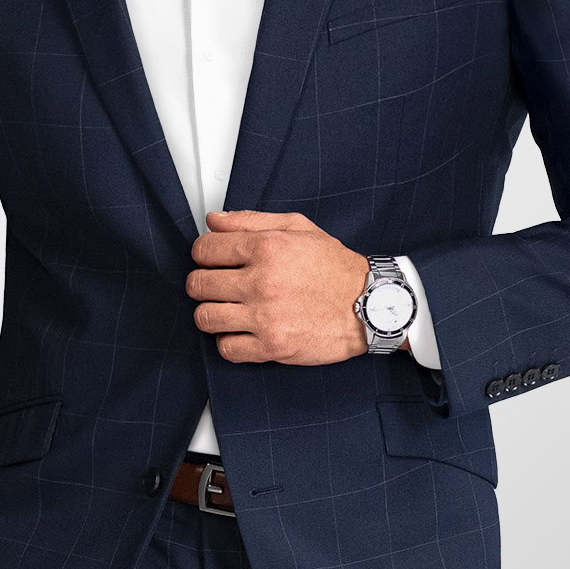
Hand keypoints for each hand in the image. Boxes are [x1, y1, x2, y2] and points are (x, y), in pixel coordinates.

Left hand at [187, 210, 370, 363]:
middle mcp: (262, 281)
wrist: (370, 304)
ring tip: (226, 309)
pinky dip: (228, 341)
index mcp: (266, 247)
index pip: (204, 249)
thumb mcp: (298, 227)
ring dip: (210, 313)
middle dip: (202, 283)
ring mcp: (265, 316)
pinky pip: (226, 348)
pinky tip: (241, 331)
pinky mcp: (272, 346)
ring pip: (206, 318)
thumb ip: (251, 220)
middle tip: (215, 285)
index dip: (203, 254)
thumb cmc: (335, 267)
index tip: (210, 260)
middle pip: (198, 284)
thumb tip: (214, 221)